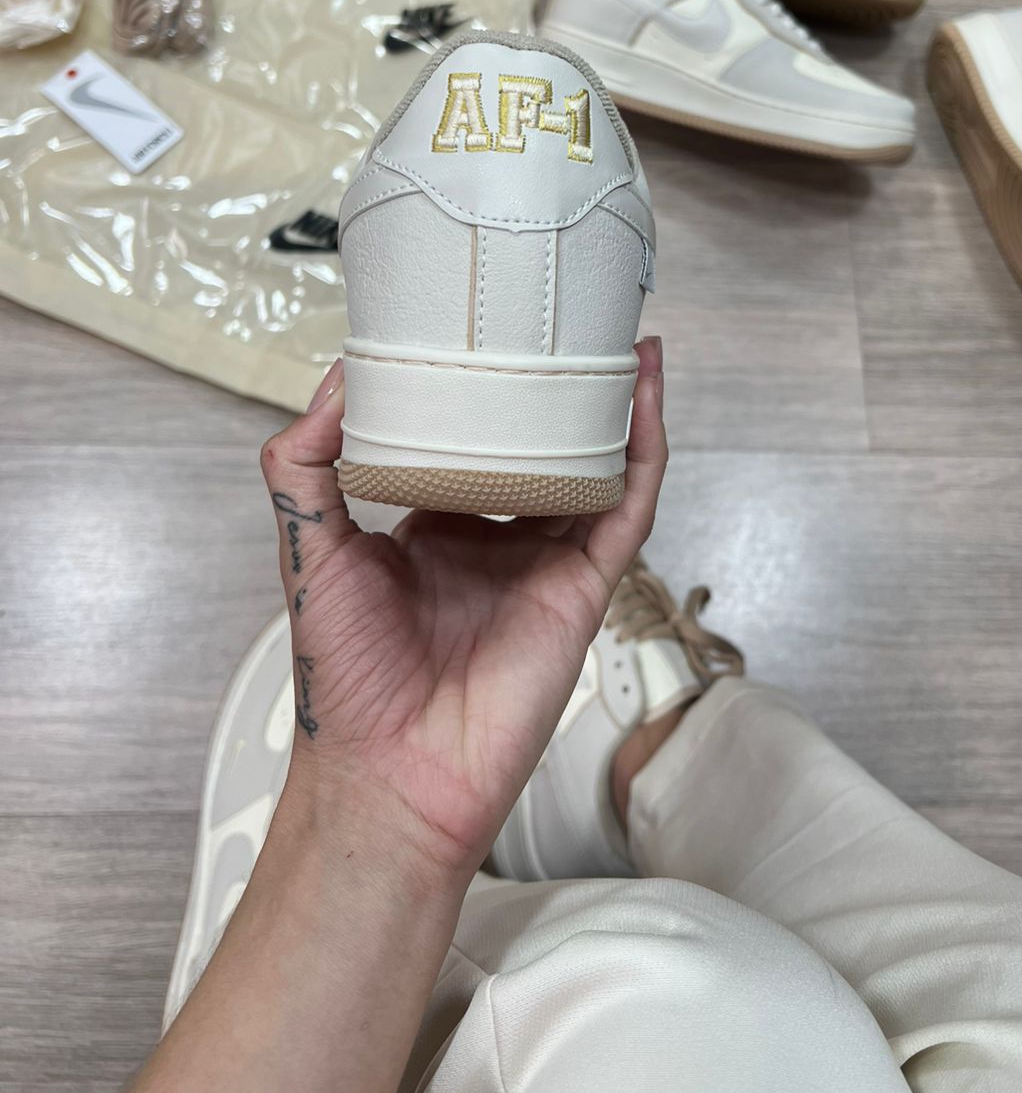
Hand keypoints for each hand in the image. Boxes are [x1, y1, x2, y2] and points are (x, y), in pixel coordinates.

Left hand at [260, 337, 666, 886]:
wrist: (390, 773)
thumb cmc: (345, 679)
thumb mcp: (307, 550)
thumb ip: (303, 467)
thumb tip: (335, 380)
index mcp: (437, 526)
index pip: (471, 440)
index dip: (484, 388)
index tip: (486, 325)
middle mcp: (498, 538)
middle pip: (546, 445)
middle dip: (563, 387)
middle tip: (572, 319)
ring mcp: (547, 562)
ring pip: (598, 467)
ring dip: (618, 405)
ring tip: (625, 339)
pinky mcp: (586, 589)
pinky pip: (626, 510)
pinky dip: (643, 452)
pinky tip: (646, 397)